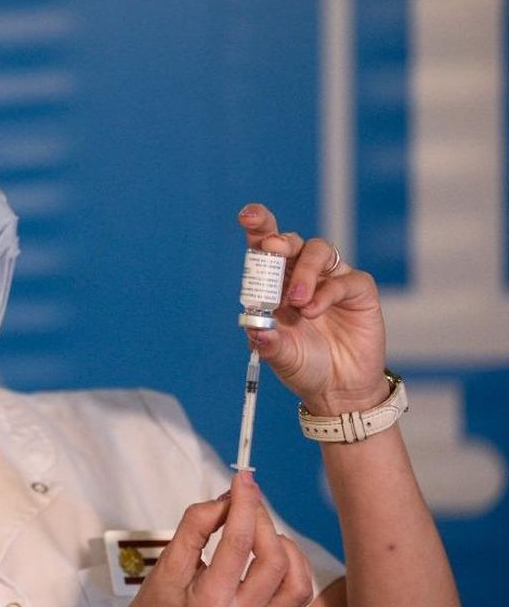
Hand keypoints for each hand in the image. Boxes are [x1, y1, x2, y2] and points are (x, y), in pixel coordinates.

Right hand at [111, 472, 313, 606]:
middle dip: (262, 519)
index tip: (242, 478)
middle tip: (244, 500)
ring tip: (257, 529)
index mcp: (211, 604)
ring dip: (283, 544)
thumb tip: (226, 500)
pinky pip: (296, 595)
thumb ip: (194, 527)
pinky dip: (292, 566)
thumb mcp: (164, 564)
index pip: (238, 543)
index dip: (243, 504)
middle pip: (274, 558)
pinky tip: (272, 551)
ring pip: (296, 579)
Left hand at [238, 203, 390, 414]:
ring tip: (296, 301)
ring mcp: (331, 280)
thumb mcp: (279, 356)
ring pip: (318, 251)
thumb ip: (267, 341)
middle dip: (279, 238)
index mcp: (275, 283)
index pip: (265, 247)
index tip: (247, 216)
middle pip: (291, 240)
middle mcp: (302, 275)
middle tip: (272, 248)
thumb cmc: (304, 366)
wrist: (338, 390)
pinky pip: (345, 279)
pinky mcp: (358, 291)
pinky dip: (326, 292)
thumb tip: (255, 329)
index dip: (258, 227)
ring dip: (305, 270)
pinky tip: (314, 312)